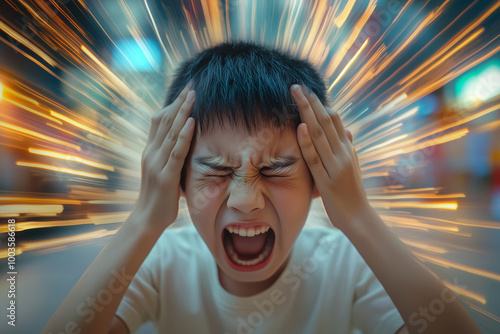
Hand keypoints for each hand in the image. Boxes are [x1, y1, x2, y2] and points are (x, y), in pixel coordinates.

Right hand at [132, 83, 195, 230]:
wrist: (146, 219)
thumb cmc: (159, 196)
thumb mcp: (164, 170)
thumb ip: (170, 156)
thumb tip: (185, 144)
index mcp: (151, 150)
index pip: (160, 121)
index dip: (172, 104)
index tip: (185, 90)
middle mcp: (151, 152)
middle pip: (164, 121)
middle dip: (179, 102)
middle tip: (191, 84)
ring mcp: (157, 163)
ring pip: (171, 132)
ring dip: (182, 112)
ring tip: (192, 95)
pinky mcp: (165, 176)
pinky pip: (176, 152)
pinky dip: (184, 136)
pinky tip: (191, 122)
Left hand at [290, 84, 369, 231]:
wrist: (358, 216)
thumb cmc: (353, 191)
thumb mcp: (353, 166)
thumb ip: (348, 147)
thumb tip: (345, 129)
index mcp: (347, 148)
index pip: (334, 120)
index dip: (320, 104)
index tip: (307, 92)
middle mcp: (342, 153)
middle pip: (326, 122)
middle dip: (311, 102)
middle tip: (297, 86)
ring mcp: (335, 165)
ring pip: (319, 134)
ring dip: (306, 113)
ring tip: (296, 97)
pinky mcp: (326, 180)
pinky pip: (314, 158)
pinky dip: (307, 142)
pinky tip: (300, 127)